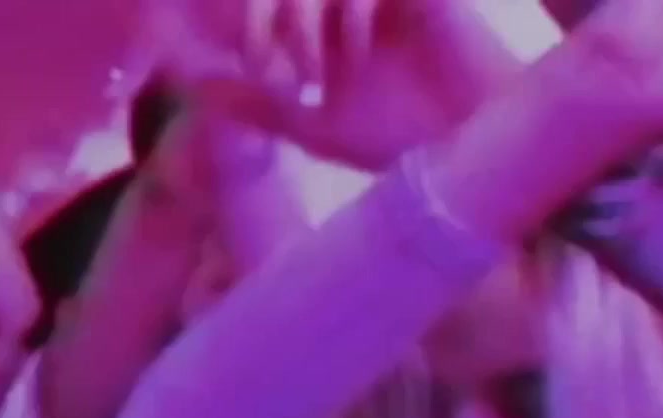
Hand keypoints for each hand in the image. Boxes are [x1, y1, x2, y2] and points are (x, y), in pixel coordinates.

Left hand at [162, 0, 524, 168]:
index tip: (253, 69)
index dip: (255, 23)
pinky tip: (357, 55)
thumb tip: (190, 81)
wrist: (473, 157)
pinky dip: (351, 11)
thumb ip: (255, 104)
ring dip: (305, 17)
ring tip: (317, 72)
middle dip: (274, 18)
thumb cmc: (403, 142)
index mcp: (327, 24)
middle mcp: (354, 2)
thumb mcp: (314, 128)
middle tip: (276, 70)